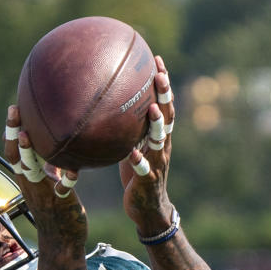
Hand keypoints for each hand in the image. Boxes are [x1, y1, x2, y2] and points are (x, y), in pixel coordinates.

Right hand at [2, 105, 86, 246]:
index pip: (14, 151)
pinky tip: (71, 166)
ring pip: (28, 168)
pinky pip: (59, 187)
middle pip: (15, 155)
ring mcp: (42, 193)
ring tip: (25, 131)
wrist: (63, 241)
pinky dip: (64, 176)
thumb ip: (50, 170)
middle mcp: (31, 184)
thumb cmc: (59, 212)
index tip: (14, 109)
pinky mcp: (59, 202)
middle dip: (12, 132)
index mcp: (28, 179)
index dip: (11, 131)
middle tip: (14, 108)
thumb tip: (55, 153)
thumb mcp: (50, 186)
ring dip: (25, 150)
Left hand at [118, 55, 175, 236]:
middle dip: (165, 94)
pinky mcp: (149, 180)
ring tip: (153, 108)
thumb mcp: (130, 148)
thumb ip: (124, 131)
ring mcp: (157, 162)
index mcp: (158, 137)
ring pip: (160, 139)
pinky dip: (139, 160)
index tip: (156, 60)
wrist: (148, 209)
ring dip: (157, 124)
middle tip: (160, 74)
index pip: (163, 103)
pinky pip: (144, 168)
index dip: (162, 83)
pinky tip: (131, 152)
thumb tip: (103, 110)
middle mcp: (162, 146)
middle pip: (168, 115)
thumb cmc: (136, 177)